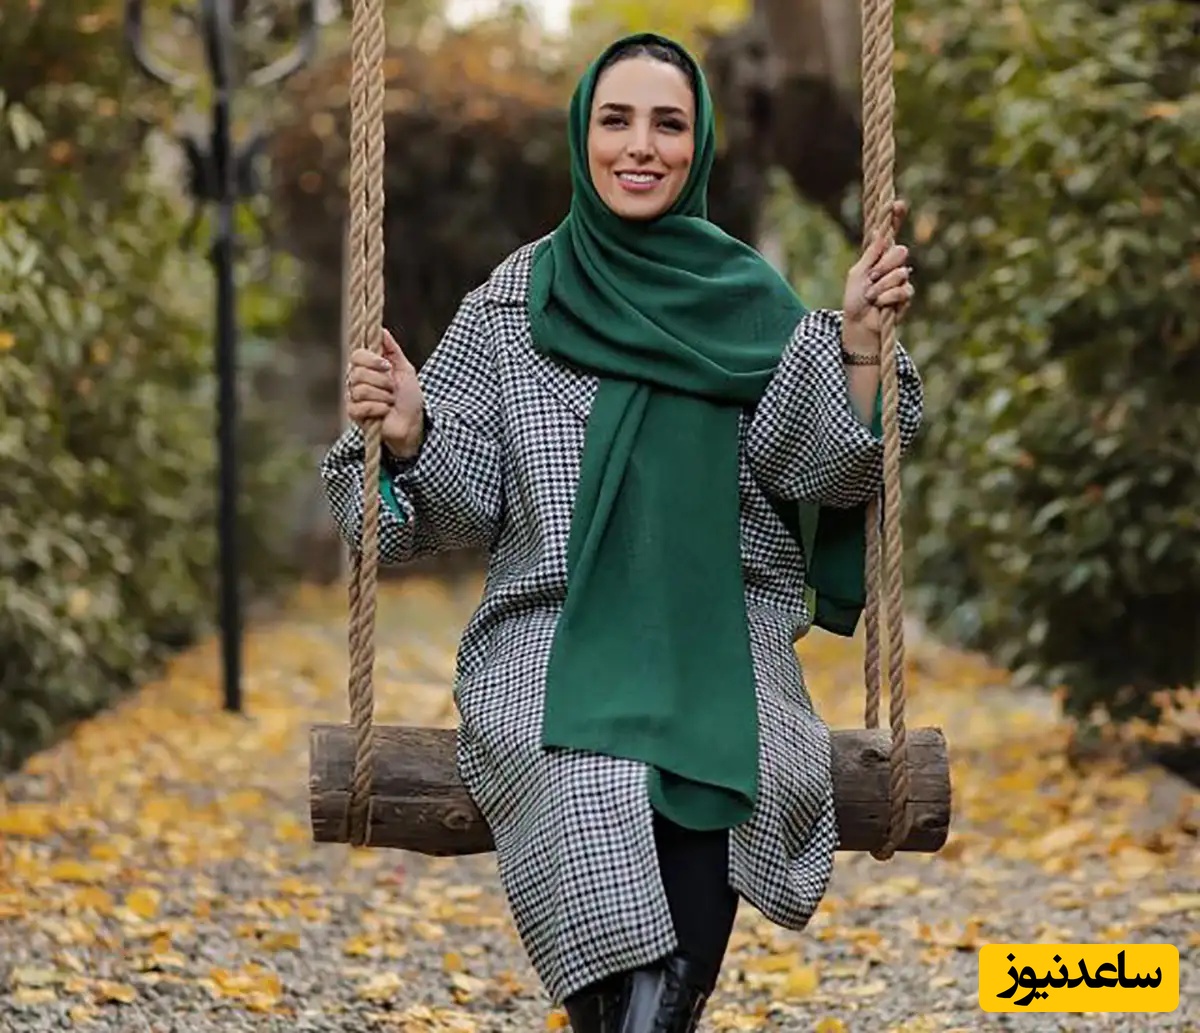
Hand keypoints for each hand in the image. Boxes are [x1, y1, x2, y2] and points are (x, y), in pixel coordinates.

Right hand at [344, 327, 424, 456]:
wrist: (412, 422)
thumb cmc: (409, 397)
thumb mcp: (405, 369)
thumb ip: (393, 350)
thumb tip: (382, 330)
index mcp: (367, 367)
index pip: (357, 355)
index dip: (372, 360)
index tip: (388, 366)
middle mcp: (357, 380)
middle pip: (358, 372)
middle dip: (382, 382)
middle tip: (393, 389)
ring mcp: (354, 397)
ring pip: (360, 390)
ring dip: (383, 397)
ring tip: (391, 402)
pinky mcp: (354, 414)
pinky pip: (360, 406)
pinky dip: (378, 409)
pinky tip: (385, 412)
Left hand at [842, 198, 915, 351]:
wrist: (859, 323)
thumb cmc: (855, 299)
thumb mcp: (857, 274)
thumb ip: (870, 255)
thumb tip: (880, 233)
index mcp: (879, 255)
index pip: (891, 232)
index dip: (896, 217)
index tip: (897, 204)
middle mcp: (893, 264)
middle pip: (900, 251)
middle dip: (884, 266)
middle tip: (871, 279)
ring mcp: (902, 278)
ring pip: (901, 273)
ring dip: (881, 287)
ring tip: (871, 296)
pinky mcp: (907, 294)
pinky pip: (903, 290)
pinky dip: (887, 298)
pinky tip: (880, 304)